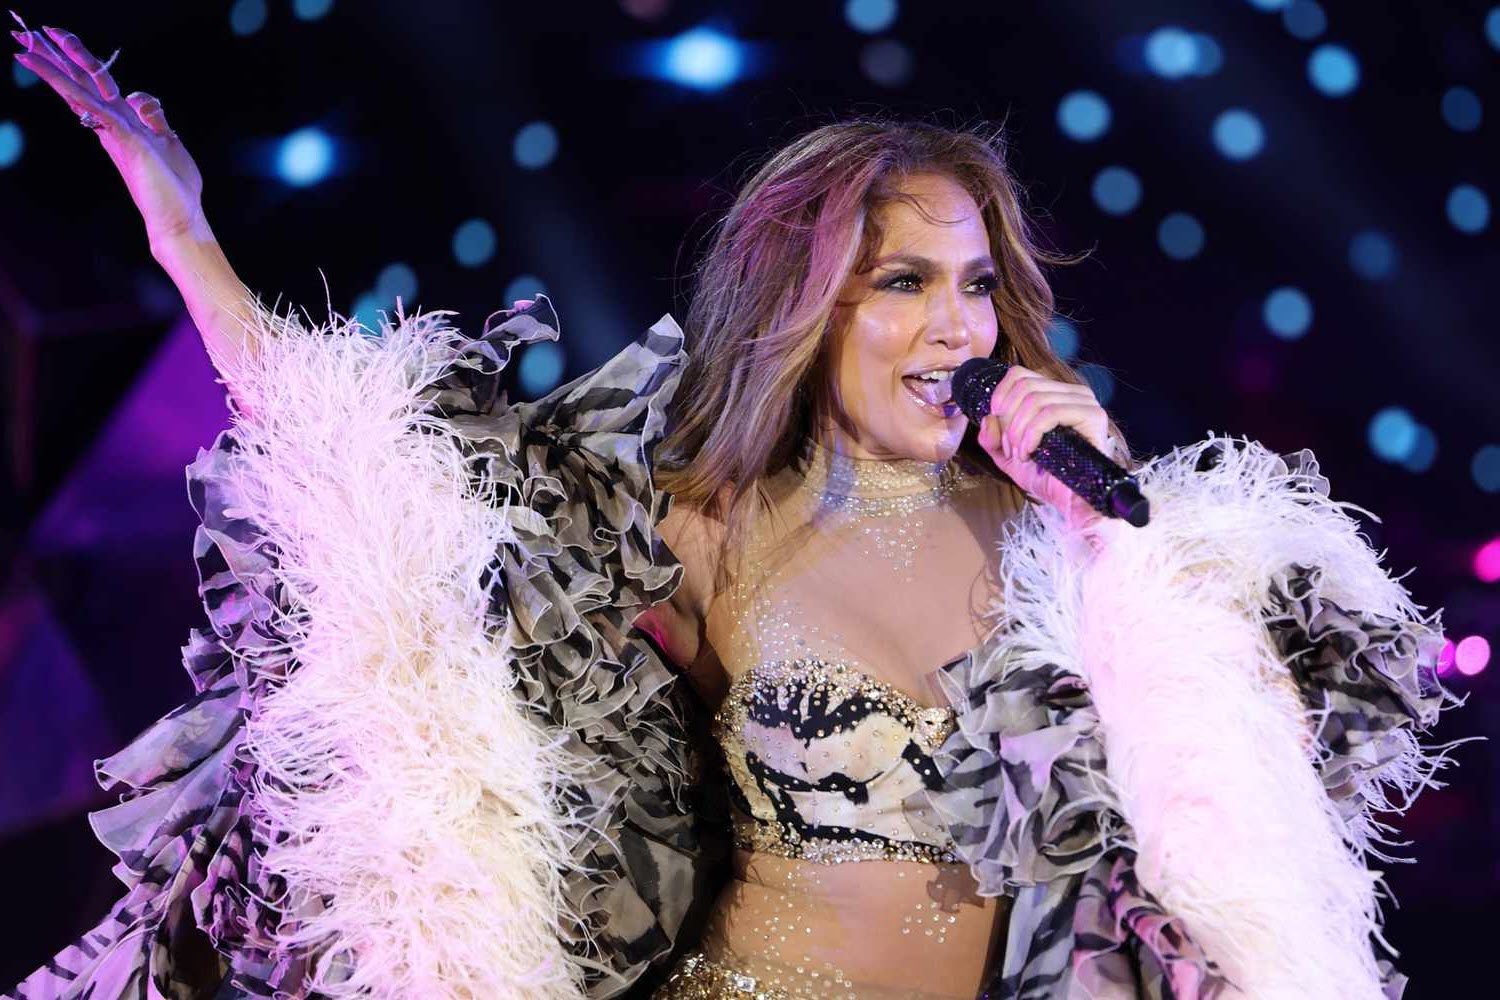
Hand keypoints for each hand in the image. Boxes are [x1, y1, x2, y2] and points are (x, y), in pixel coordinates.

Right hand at [11, 17, 209, 249]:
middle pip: (80, 84)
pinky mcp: (129, 145)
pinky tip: (67, 84)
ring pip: (82, 95)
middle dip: (56, 58)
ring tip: (27, 51)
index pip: (92, 86)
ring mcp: (118, 135)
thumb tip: (138, 97)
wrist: (178, 220)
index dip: (74, 63)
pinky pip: (103, 115)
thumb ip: (153, 118)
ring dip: (56, 71)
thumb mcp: (168, 141)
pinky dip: (85, 98)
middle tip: (26, 36)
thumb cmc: (174, 186)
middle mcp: (113, 126)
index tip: (55, 39)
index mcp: (120, 123)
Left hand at [975, 365, 1121, 531]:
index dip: (1000, 394)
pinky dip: (1031, 434)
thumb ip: (992, 438)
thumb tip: (988, 418)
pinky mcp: (1093, 416)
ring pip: (1035, 399)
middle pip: (1026, 386)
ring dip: (1018, 431)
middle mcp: (1073, 393)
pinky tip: (1029, 453)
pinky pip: (1050, 413)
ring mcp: (1085, 402)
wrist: (1070, 502)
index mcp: (1055, 394)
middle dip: (1008, 419)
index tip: (994, 419)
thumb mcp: (1008, 457)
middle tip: (1010, 448)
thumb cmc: (1045, 478)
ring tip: (1020, 454)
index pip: (1020, 374)